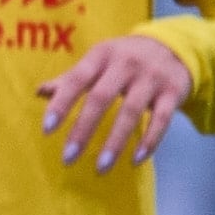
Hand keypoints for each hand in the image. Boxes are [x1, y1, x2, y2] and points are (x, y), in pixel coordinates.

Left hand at [37, 32, 191, 169]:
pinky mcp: (173, 92)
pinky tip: (135, 161)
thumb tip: (39, 92)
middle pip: (101, 98)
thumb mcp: (98, 61)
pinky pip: (162, 119)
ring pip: (132, 112)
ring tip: (100, 168)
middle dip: (83, 129)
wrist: (175, 46)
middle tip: (68, 158)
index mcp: (101, 55)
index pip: (76, 79)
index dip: (61, 104)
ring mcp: (152, 77)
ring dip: (115, 142)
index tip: (47, 130)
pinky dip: (150, 141)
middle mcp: (126, 64)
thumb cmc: (123, 59)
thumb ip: (71, 79)